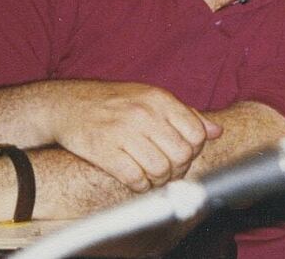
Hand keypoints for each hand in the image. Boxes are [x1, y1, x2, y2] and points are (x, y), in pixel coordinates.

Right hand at [40, 81, 221, 191]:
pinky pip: (134, 178)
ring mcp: (123, 132)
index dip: (194, 151)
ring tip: (152, 177)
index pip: (196, 134)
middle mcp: (144, 113)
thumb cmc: (114, 102)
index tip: (183, 155)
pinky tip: (137, 181)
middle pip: (180, 155)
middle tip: (169, 171)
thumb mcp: (151, 98)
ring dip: (159, 180)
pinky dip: (140, 186)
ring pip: (160, 170)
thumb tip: (216, 131)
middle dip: (178, 169)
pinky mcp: (104, 150)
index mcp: (159, 99)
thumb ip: (185, 114)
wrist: (68, 104)